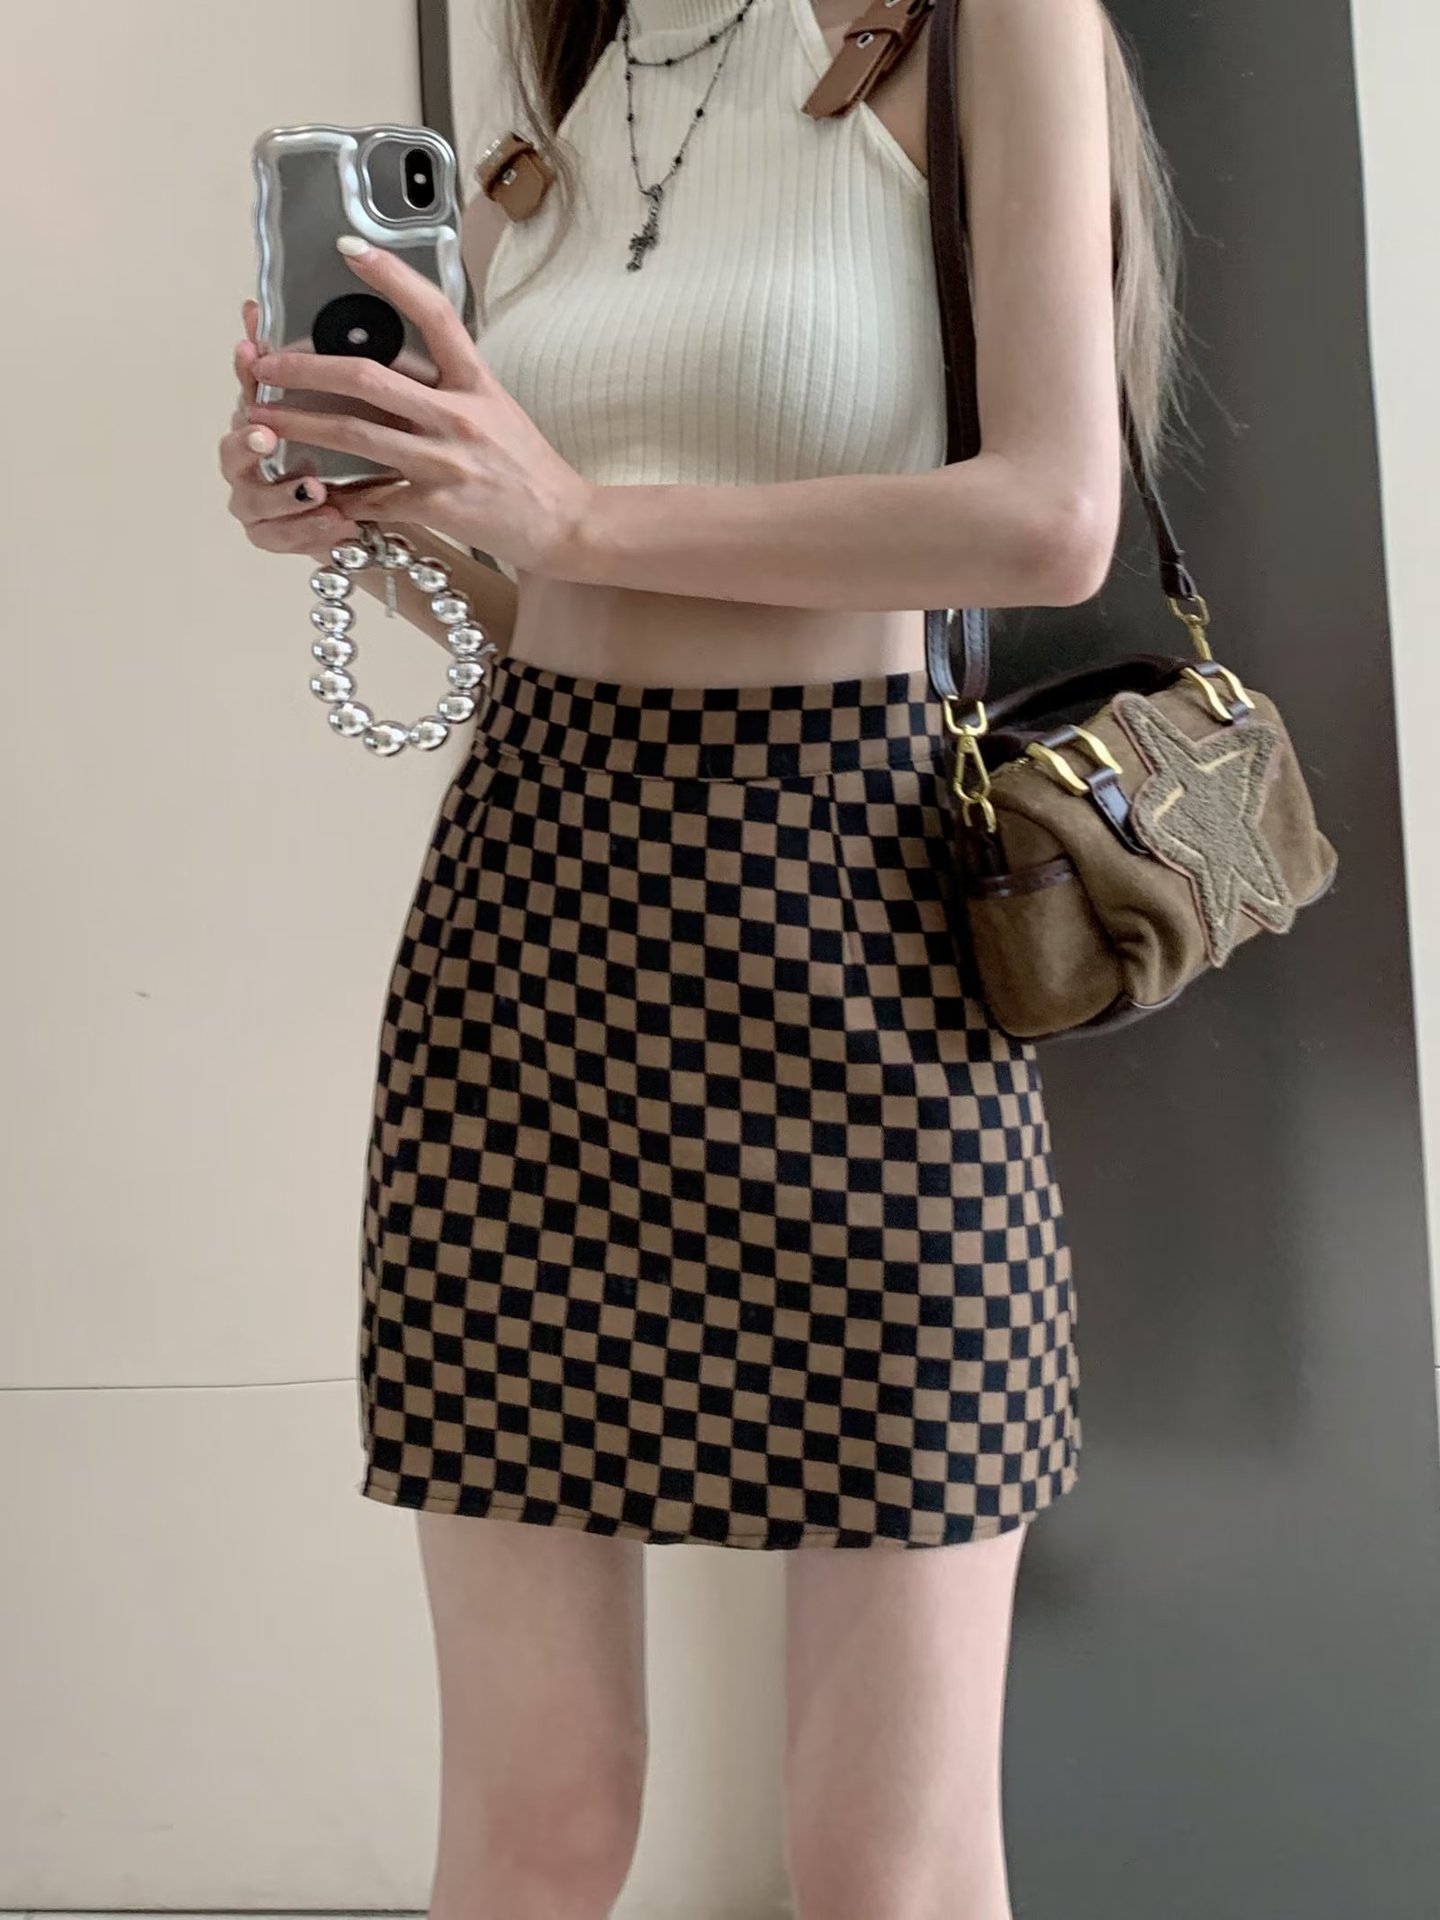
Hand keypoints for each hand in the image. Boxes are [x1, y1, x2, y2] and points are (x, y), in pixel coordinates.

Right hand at [221, 299, 402, 556]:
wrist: (385, 515)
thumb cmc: (371, 450)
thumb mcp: (372, 403)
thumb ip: (351, 355)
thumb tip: (349, 270)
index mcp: (267, 416)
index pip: (249, 388)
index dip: (245, 367)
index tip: (249, 348)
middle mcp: (254, 458)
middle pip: (231, 449)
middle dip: (247, 440)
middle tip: (265, 433)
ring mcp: (259, 501)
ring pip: (249, 501)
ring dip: (281, 494)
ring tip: (315, 490)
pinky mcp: (277, 539)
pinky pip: (279, 539)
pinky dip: (306, 532)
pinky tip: (337, 524)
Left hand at [244, 241, 595, 575]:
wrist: (564, 523)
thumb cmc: (527, 466)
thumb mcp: (495, 408)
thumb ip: (447, 385)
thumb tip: (389, 364)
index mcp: (476, 382)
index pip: (432, 314)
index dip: (390, 277)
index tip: (349, 249)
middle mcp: (459, 415)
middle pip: (365, 377)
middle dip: (303, 368)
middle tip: (263, 364)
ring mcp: (445, 462)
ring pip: (354, 435)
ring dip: (298, 425)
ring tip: (259, 420)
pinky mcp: (437, 506)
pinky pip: (373, 497)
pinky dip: (338, 495)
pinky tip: (309, 489)